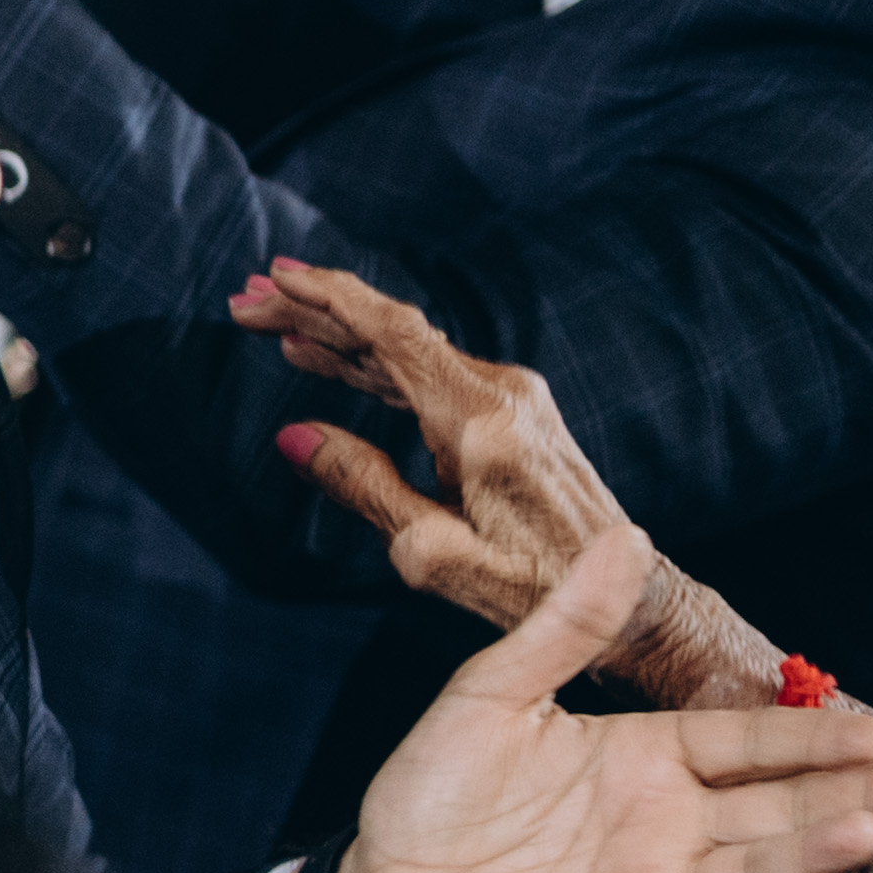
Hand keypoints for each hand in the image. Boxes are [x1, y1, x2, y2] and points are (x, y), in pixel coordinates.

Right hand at [239, 257, 773, 712]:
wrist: (624, 596)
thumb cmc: (531, 586)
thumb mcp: (434, 552)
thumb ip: (363, 484)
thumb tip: (293, 435)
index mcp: (481, 422)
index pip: (393, 335)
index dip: (329, 298)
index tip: (274, 277)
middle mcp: (502, 394)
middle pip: (393, 333)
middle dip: (315, 313)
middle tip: (248, 304)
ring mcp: (512, 400)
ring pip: (409, 352)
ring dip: (339, 338)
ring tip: (275, 327)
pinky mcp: (514, 416)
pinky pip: (430, 374)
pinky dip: (376, 365)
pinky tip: (334, 361)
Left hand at [344, 528, 872, 872]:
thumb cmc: (431, 795)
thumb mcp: (491, 695)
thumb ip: (564, 628)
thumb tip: (627, 537)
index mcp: (648, 759)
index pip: (750, 743)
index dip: (815, 738)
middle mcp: (666, 826)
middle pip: (776, 808)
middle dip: (853, 795)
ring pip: (749, 871)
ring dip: (811, 855)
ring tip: (870, 832)